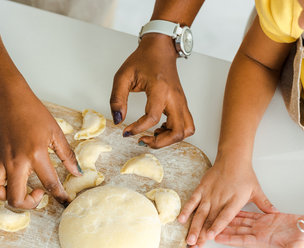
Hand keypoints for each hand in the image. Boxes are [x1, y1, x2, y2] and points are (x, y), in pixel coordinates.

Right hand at [0, 87, 80, 208]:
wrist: (10, 98)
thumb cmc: (34, 113)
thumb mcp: (55, 133)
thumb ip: (67, 155)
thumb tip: (77, 173)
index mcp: (35, 155)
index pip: (49, 184)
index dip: (60, 196)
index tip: (65, 201)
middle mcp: (15, 161)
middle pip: (16, 197)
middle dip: (29, 204)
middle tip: (38, 195)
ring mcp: (0, 159)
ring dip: (6, 196)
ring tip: (18, 190)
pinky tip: (3, 180)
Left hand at [110, 34, 194, 148]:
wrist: (161, 48)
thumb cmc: (143, 60)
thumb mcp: (123, 76)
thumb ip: (117, 98)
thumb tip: (118, 119)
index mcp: (160, 89)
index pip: (153, 118)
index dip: (138, 129)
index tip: (126, 132)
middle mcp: (175, 97)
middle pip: (177, 131)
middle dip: (159, 142)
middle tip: (142, 140)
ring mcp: (182, 101)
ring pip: (186, 131)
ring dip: (170, 139)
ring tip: (153, 134)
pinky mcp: (183, 104)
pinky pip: (186, 125)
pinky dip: (175, 132)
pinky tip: (160, 128)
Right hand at [178, 158, 277, 247]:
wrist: (233, 158)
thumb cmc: (245, 175)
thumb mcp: (256, 190)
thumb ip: (265, 204)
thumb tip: (276, 213)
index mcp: (234, 201)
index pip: (225, 216)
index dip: (217, 226)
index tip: (211, 236)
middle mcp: (220, 199)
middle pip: (209, 220)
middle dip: (201, 235)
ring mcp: (209, 195)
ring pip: (199, 214)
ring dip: (193, 228)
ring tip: (189, 240)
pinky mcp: (201, 189)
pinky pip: (192, 201)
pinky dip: (186, 210)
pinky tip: (181, 220)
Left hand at [215, 211, 303, 247]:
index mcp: (264, 241)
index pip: (243, 240)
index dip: (230, 239)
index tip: (218, 238)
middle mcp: (260, 234)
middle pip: (237, 232)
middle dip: (223, 230)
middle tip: (209, 228)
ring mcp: (261, 226)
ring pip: (240, 223)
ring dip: (228, 221)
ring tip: (214, 218)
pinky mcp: (265, 218)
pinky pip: (249, 215)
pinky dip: (239, 213)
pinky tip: (230, 211)